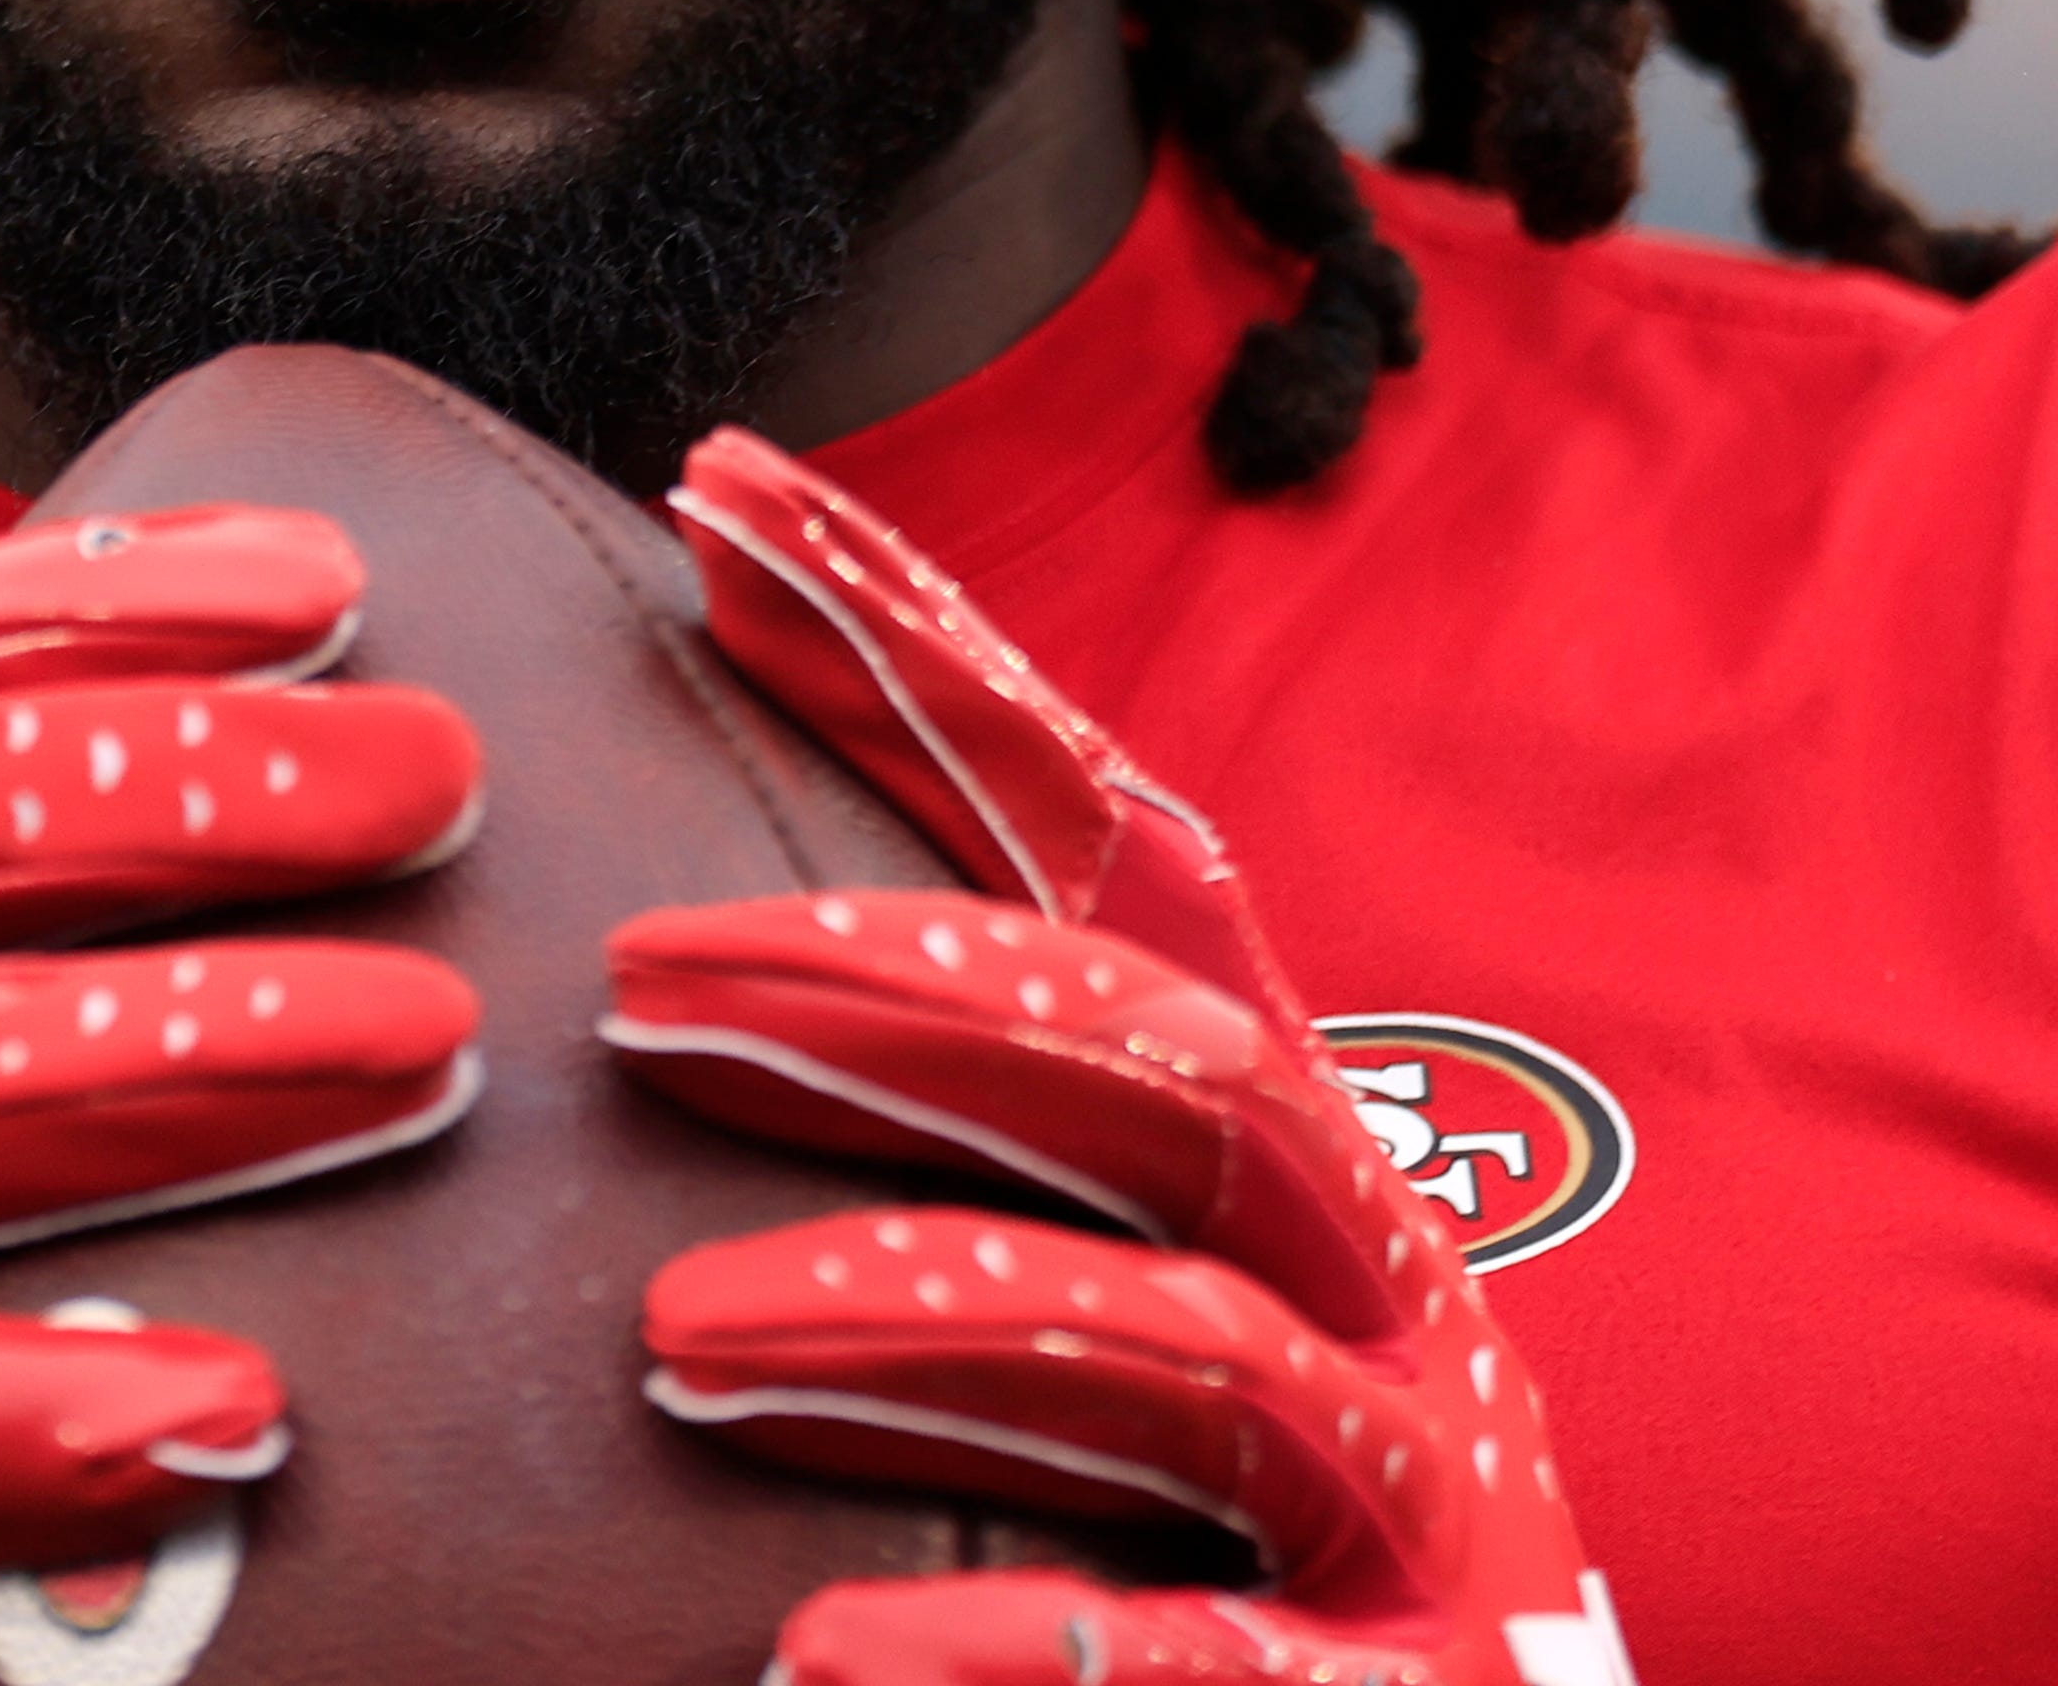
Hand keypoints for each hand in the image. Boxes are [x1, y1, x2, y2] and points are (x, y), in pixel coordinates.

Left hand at [609, 434, 1634, 1685]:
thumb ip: (972, 1143)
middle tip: (632, 979)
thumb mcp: (1131, 1324)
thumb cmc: (1247, 1567)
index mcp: (1291, 1158)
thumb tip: (637, 956)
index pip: (1112, 842)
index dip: (932, 655)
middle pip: (1165, 1059)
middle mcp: (1381, 1284)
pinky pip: (1226, 1669)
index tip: (711, 489)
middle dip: (900, 990)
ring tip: (677, 1336)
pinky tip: (823, 1655)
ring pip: (1191, 1340)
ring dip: (926, 1309)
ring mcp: (1425, 1504)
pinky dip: (1030, 1659)